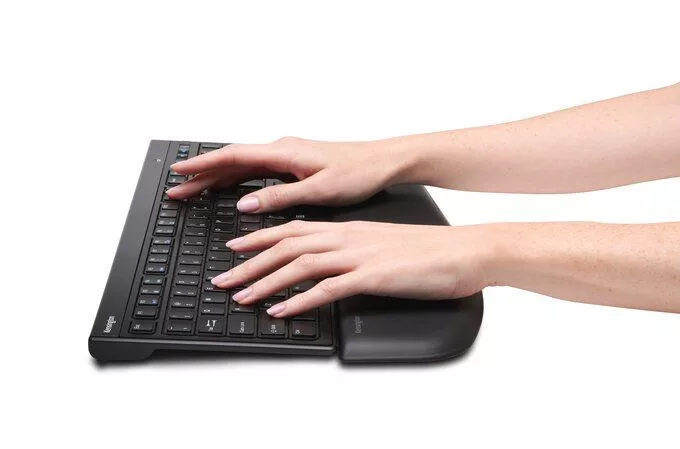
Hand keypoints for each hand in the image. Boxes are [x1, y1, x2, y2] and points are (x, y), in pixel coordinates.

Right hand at [167, 137, 416, 212]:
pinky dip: (238, 179)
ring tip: (194, 190)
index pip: (232, 157)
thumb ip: (280, 198)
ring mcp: (287, 156)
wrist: (384, 162)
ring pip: (243, 166)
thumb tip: (245, 205)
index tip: (179, 172)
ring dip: (217, 178)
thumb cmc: (359, 172)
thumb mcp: (319, 191)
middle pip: (231, 161)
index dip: (202, 165)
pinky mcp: (295, 164)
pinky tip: (230, 190)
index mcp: (284, 153)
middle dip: (202, 175)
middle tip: (177, 189)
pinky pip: (257, 171)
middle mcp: (282, 150)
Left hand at [210, 220, 494, 316]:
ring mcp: (358, 255)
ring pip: (299, 264)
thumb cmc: (428, 249)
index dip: (259, 238)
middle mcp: (347, 237)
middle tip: (223, 278)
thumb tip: (331, 265)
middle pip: (286, 245)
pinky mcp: (372, 276)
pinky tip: (282, 311)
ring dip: (265, 282)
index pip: (293, 229)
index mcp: (348, 228)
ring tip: (241, 297)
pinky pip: (327, 289)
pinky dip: (300, 300)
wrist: (464, 250)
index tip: (235, 248)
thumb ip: (353, 250)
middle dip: (249, 263)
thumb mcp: (381, 244)